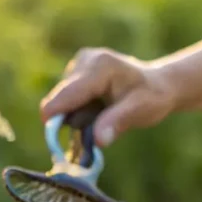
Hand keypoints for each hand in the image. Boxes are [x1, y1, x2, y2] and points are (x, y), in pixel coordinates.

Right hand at [39, 48, 178, 146]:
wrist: (156, 84)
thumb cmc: (151, 98)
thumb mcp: (141, 111)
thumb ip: (117, 123)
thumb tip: (97, 141)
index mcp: (101, 66)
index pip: (69, 91)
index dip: (55, 111)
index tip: (45, 129)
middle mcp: (85, 60)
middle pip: (62, 97)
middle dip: (71, 118)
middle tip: (95, 129)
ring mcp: (78, 64)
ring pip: (62, 100)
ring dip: (76, 115)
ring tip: (102, 114)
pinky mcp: (74, 72)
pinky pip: (66, 99)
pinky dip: (77, 111)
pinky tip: (97, 109)